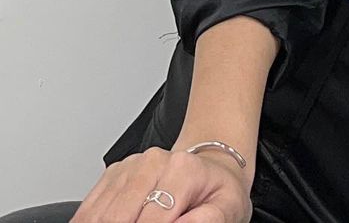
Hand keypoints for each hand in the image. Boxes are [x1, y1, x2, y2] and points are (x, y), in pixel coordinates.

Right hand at [70, 145, 252, 221]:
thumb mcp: (228, 207)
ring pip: (98, 214)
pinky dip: (91, 222)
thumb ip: (208, 219)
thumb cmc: (216, 191)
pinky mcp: (112, 174)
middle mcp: (152, 162)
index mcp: (182, 169)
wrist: (209, 166)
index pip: (151, 219)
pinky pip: (89, 208)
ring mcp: (129, 166)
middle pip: (118, 217)